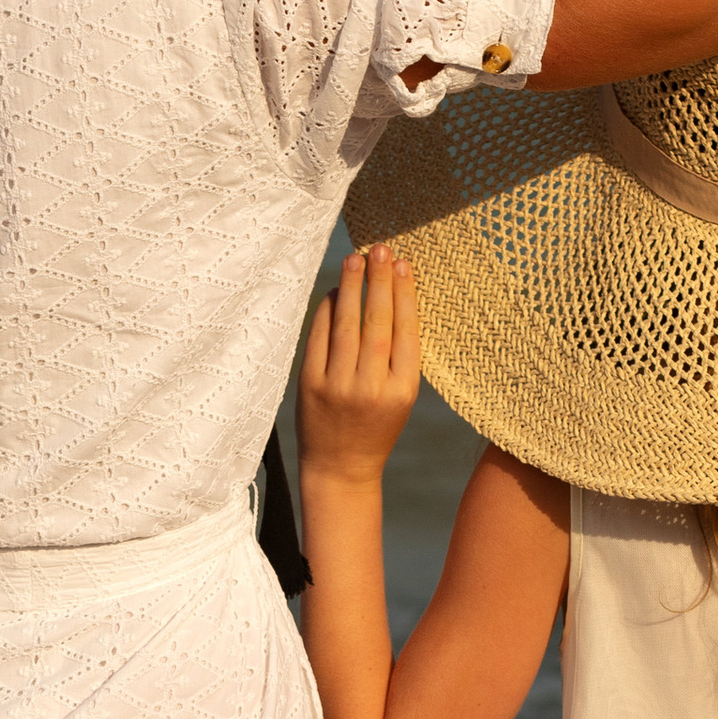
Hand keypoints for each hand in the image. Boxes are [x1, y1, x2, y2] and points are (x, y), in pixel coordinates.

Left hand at [299, 245, 420, 484]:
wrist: (341, 469)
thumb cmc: (376, 427)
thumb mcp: (399, 398)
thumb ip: (398, 356)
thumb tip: (392, 296)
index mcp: (402, 391)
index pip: (406, 332)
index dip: (405, 295)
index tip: (405, 264)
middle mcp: (371, 388)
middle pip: (377, 323)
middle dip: (380, 282)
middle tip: (381, 249)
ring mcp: (339, 386)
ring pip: (347, 326)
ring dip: (352, 287)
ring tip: (357, 258)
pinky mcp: (311, 386)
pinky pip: (320, 338)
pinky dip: (327, 310)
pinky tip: (336, 290)